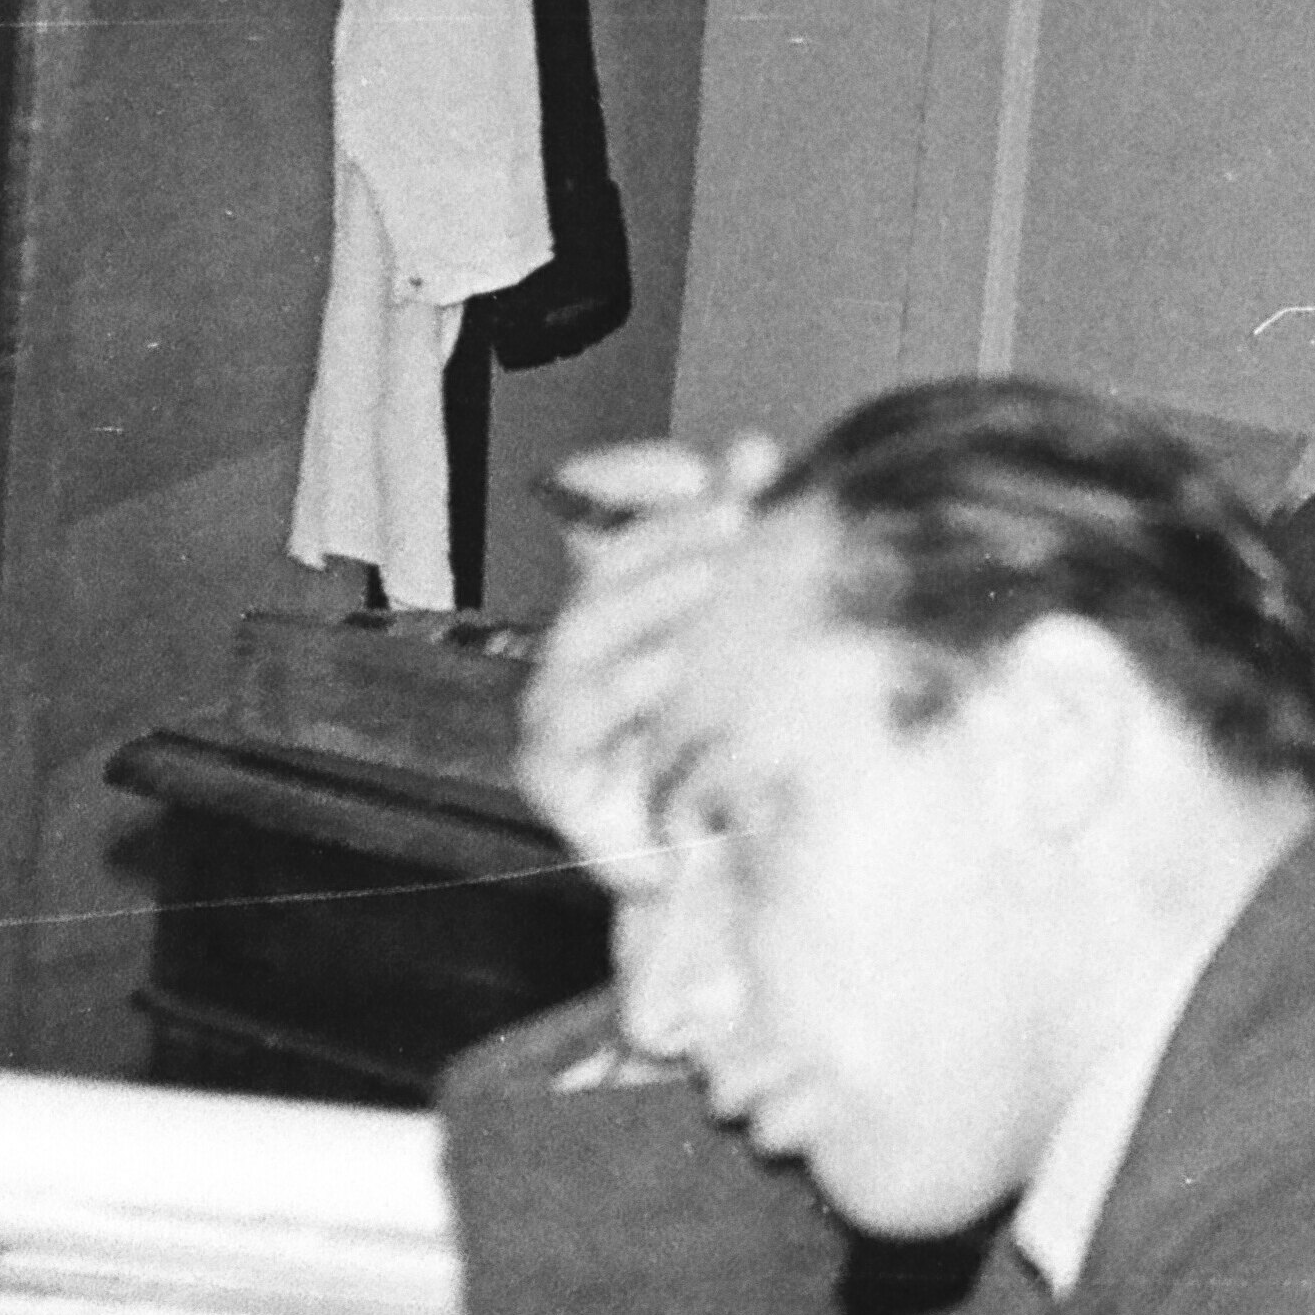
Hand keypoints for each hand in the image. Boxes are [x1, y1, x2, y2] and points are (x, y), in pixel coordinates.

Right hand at [518, 435, 779, 882]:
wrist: (730, 863)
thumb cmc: (742, 741)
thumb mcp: (760, 637)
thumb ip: (747, 546)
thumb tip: (753, 450)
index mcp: (626, 593)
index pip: (596, 507)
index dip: (630, 475)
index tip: (704, 465)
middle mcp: (584, 643)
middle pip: (599, 566)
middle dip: (664, 531)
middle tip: (732, 514)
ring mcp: (560, 708)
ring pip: (578, 634)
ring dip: (642, 596)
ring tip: (708, 578)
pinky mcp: (554, 776)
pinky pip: (566, 727)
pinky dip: (616, 693)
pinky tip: (668, 670)